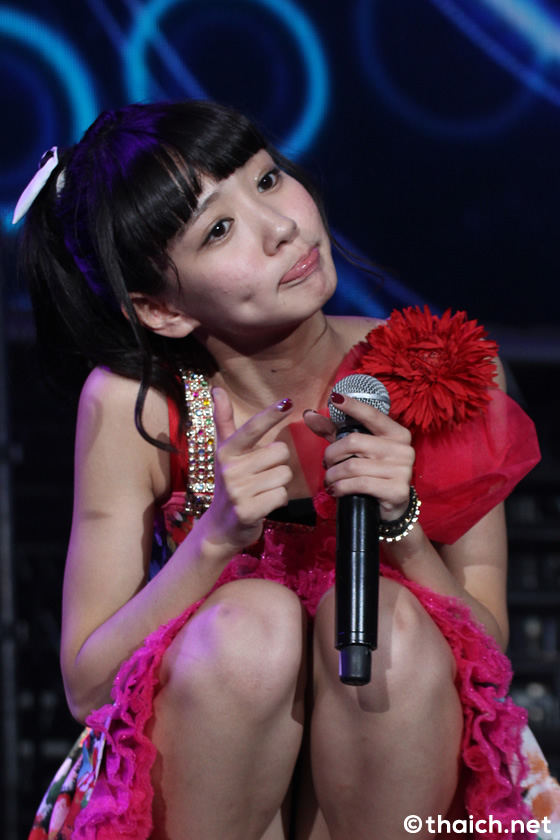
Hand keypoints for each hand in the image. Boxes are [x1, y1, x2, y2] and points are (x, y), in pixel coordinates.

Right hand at [200, 388, 292, 553]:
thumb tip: (217, 389)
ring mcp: (237, 491)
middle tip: (260, 476)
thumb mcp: (224, 452)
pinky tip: (264, 504)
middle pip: (280, 453)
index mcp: (226, 450)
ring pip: (284, 474)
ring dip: (279, 484)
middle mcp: (230, 468)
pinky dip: (278, 500)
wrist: (220, 527)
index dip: (270, 414)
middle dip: (277, 465)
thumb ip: (223, 420)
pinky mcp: (248, 511)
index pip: (252, 428)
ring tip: (261, 491)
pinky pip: (282, 495)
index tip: (288, 402)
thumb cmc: (230, 483)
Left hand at [303, 394, 413, 520]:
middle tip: (326, 465)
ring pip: (353, 466)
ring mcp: (402, 470)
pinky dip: (341, 487)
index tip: (335, 398)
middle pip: (353, 442)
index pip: (372, 415)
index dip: (353, 406)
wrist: (391, 508)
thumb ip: (334, 431)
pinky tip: (335, 490)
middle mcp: (403, 448)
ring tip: (329, 480)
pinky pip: (359, 484)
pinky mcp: (397, 490)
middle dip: (332, 454)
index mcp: (396, 433)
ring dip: (333, 474)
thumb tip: (308, 414)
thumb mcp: (354, 450)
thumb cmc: (372, 473)